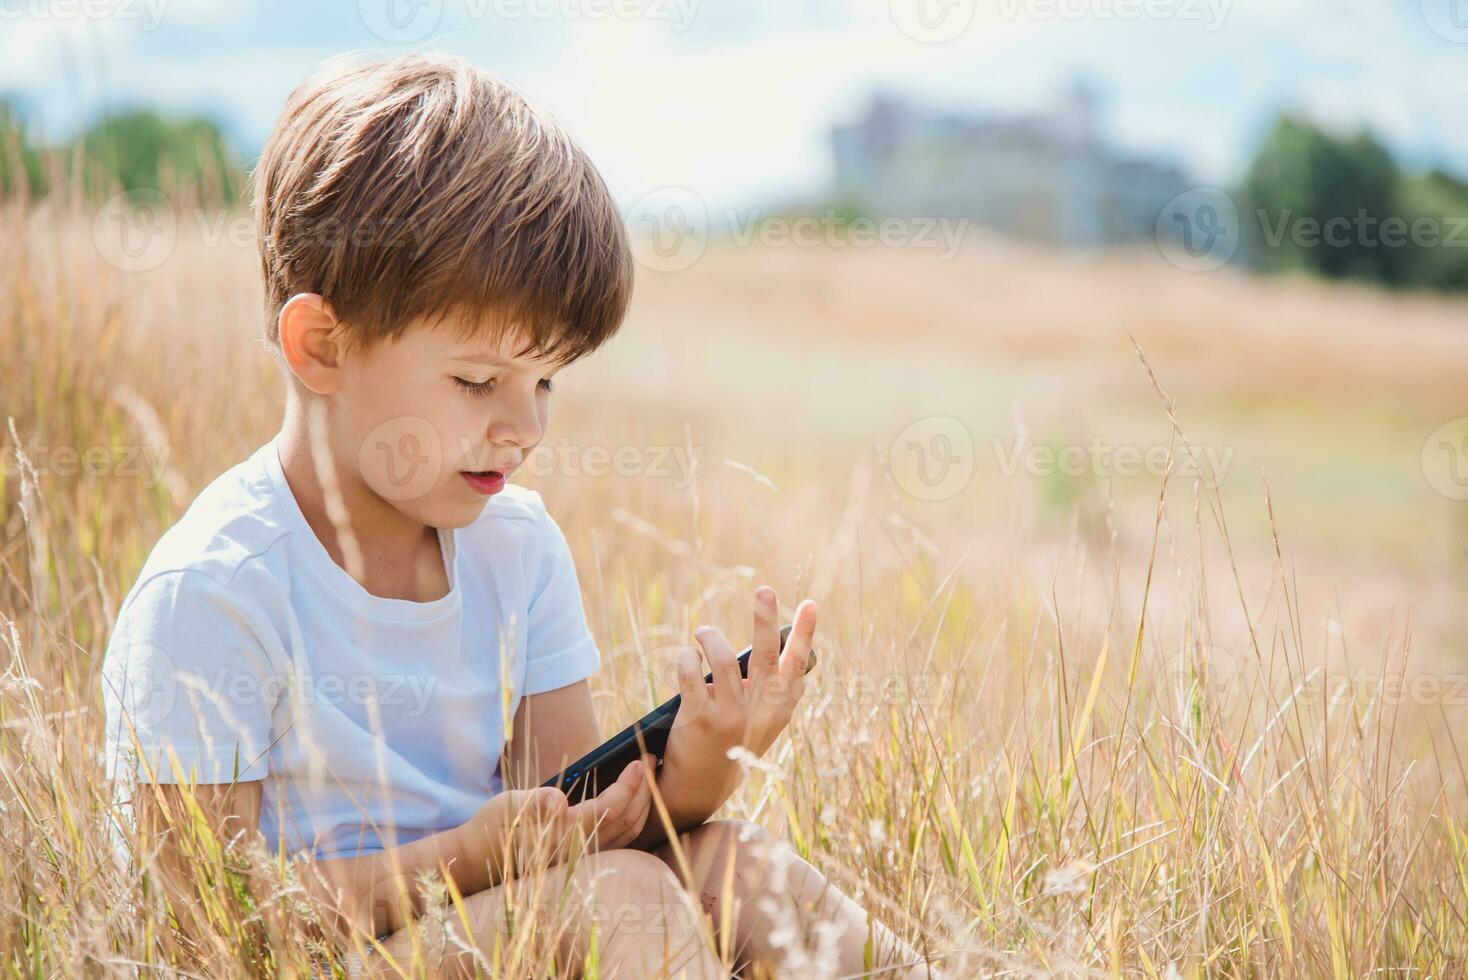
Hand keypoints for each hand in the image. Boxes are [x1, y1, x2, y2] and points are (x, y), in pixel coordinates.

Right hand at [458, 755, 655, 878]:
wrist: (480, 859)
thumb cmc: (495, 825)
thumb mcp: (507, 806)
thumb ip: (533, 802)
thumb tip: (556, 800)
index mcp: (563, 835)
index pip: (609, 809)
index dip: (629, 786)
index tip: (640, 761)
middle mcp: (578, 850)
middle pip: (626, 821)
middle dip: (644, 790)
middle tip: (652, 758)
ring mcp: (583, 857)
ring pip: (628, 833)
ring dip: (642, 803)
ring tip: (649, 775)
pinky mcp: (583, 857)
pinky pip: (620, 839)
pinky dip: (634, 817)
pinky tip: (637, 797)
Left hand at [659, 587, 817, 814]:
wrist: (701, 785)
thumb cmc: (732, 739)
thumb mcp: (759, 717)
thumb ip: (767, 686)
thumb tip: (769, 636)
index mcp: (780, 708)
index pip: (797, 665)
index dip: (804, 634)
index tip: (810, 604)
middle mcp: (759, 712)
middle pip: (764, 656)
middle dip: (765, 620)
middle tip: (764, 590)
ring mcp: (730, 716)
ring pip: (721, 659)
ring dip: (709, 637)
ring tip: (703, 632)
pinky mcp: (699, 719)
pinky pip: (691, 672)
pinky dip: (687, 657)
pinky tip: (688, 656)